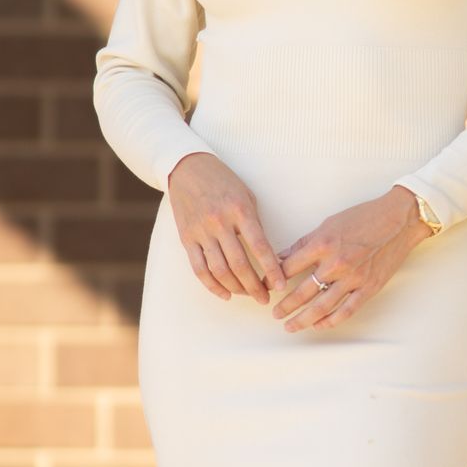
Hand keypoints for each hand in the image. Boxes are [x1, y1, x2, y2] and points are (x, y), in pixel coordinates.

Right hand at [166, 151, 287, 303]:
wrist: (187, 168)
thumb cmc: (223, 181)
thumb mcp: (246, 196)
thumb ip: (254, 224)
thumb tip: (266, 256)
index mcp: (240, 210)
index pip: (260, 247)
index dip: (272, 270)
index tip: (280, 286)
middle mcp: (220, 222)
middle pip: (240, 265)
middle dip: (255, 287)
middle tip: (265, 299)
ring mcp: (201, 232)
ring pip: (220, 270)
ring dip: (236, 289)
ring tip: (248, 295)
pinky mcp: (186, 238)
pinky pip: (199, 269)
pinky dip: (213, 285)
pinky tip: (225, 294)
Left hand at [272, 186, 432, 334]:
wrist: (399, 221)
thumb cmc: (364, 217)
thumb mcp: (329, 223)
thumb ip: (305, 243)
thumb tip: (282, 258)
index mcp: (323, 244)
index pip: (289, 267)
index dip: (273, 279)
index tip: (265, 287)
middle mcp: (336, 264)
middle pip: (302, 292)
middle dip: (285, 306)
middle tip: (274, 314)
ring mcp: (353, 278)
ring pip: (322, 307)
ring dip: (303, 319)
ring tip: (290, 326)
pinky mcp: (369, 288)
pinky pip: (346, 310)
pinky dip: (331, 321)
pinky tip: (319, 325)